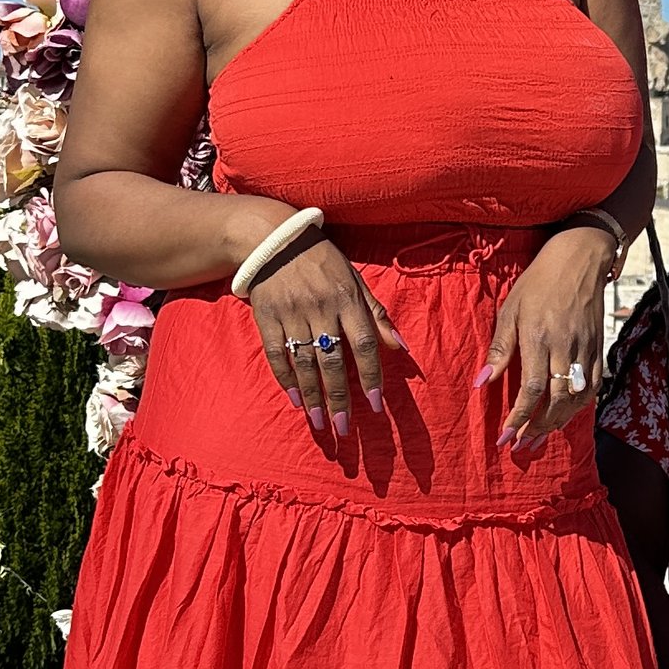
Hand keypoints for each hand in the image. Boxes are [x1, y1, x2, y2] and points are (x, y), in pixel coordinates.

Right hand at [248, 232, 406, 437]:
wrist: (274, 240)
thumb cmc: (323, 263)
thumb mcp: (355, 281)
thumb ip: (376, 314)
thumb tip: (401, 346)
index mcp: (347, 299)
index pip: (363, 343)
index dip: (370, 375)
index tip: (375, 404)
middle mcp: (320, 308)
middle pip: (332, 360)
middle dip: (339, 397)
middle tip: (344, 427)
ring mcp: (291, 314)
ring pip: (305, 362)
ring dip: (313, 395)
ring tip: (321, 422)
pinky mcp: (267, 317)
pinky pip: (277, 354)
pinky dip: (285, 378)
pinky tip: (295, 399)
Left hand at [479, 221, 621, 450]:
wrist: (579, 260)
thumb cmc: (538, 282)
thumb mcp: (510, 309)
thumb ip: (500, 348)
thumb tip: (482, 381)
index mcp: (539, 338)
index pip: (531, 389)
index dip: (519, 417)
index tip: (506, 436)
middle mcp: (565, 347)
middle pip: (556, 400)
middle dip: (538, 427)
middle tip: (522, 444)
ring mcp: (586, 349)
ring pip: (577, 397)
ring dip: (559, 422)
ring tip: (541, 435)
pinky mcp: (599, 347)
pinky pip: (594, 385)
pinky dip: (581, 405)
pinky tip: (567, 414)